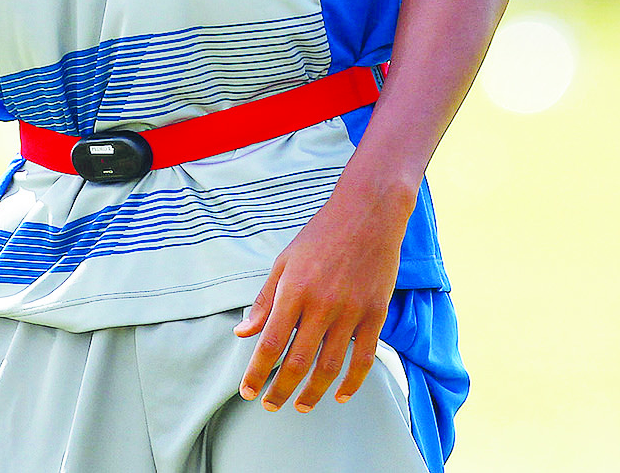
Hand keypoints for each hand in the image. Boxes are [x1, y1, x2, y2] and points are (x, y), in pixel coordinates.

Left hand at [233, 167, 414, 412]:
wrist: (368, 213)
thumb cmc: (320, 235)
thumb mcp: (284, 262)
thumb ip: (265, 301)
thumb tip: (243, 332)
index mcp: (294, 290)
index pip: (270, 343)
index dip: (257, 372)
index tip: (247, 391)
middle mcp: (322, 305)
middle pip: (298, 362)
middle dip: (281, 390)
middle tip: (269, 406)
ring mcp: (352, 311)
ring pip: (330, 366)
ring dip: (313, 393)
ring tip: (301, 406)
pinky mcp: (376, 314)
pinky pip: (364, 358)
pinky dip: (352, 382)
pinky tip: (339, 395)